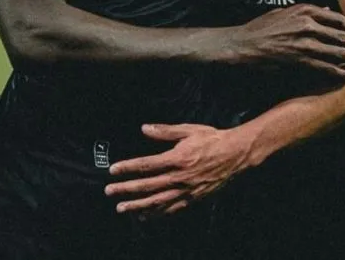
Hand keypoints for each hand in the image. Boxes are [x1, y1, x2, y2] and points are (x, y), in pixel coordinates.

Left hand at [105, 124, 248, 215]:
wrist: (235, 154)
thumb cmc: (212, 139)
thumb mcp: (188, 130)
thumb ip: (165, 131)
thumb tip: (144, 128)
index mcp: (176, 158)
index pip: (146, 165)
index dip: (128, 168)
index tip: (113, 170)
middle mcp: (179, 177)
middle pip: (147, 185)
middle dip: (126, 189)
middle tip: (109, 191)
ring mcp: (186, 190)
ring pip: (157, 201)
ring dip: (137, 205)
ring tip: (121, 208)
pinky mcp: (193, 198)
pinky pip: (171, 209)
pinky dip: (157, 214)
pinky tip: (144, 216)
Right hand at [228, 4, 344, 79]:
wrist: (243, 44)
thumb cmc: (261, 28)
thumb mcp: (283, 11)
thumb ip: (306, 11)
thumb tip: (325, 9)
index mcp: (304, 10)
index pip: (335, 18)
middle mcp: (307, 24)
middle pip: (340, 35)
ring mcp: (304, 42)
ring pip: (336, 51)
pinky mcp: (299, 59)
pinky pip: (324, 66)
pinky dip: (338, 72)